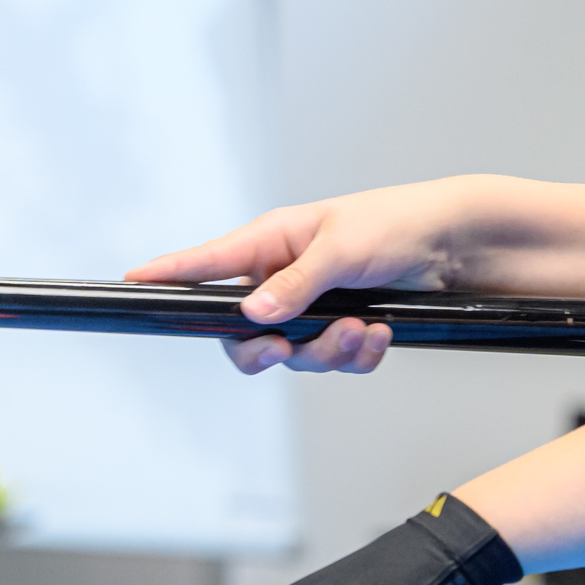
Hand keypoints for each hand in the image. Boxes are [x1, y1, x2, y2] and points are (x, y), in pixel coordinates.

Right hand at [127, 181, 480, 375]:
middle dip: (268, 350)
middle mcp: (283, 275)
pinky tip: (381, 333)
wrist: (455, 245)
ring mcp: (310, 303)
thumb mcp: (343, 250)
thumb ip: (296, 284)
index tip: (129, 283)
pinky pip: (332, 360)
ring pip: (292, 354)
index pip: (206, 262)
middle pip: (241, 332)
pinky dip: (357, 355)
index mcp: (271, 241)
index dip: (167, 275)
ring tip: (365, 330)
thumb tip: (251, 312)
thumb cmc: (396, 224)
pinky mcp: (341, 324)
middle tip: (285, 350)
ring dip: (329, 351)